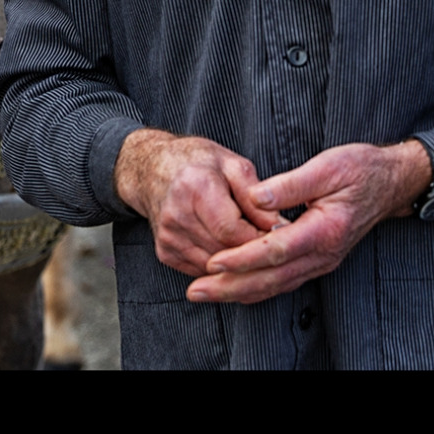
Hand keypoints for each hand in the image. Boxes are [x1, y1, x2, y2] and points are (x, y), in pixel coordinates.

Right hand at [114, 129, 284, 276]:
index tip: (281, 235)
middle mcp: (176, 216)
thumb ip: (256, 196)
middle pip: (226, 254)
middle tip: (273, 244)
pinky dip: (221, 267)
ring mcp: (168, 237)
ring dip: (239, 264)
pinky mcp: (165, 252)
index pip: (233, 232)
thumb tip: (279, 227)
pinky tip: (230, 250)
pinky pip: (203, 271)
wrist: (152, 169)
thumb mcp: (232, 165)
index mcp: (195, 188)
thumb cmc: (197, 162)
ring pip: (215, 269)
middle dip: (254, 254)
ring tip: (253, 247)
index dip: (261, 239)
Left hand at [187, 140, 431, 303]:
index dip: (242, 258)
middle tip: (196, 291)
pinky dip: (256, 288)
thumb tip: (255, 197)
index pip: (276, 250)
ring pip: (275, 285)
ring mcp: (322, 261)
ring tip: (204, 292)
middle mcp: (324, 253)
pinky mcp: (317, 260)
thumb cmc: (360, 169)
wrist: (390, 182)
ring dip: (238, 292)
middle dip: (231, 287)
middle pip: (271, 278)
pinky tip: (233, 288)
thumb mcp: (328, 166)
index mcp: (325, 230)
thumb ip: (289, 184)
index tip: (212, 262)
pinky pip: (282, 281)